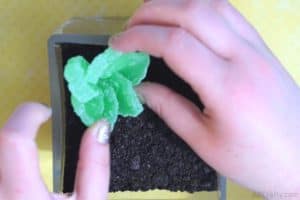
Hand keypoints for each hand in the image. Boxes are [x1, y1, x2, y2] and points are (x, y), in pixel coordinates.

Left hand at [0, 103, 110, 199]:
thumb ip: (95, 166)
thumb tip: (100, 126)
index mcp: (23, 194)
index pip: (12, 138)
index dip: (28, 114)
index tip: (45, 111)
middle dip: (19, 125)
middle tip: (36, 127)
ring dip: (9, 140)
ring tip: (26, 146)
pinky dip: (5, 154)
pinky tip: (17, 163)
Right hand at [110, 0, 299, 197]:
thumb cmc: (253, 160)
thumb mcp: (204, 142)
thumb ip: (168, 108)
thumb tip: (139, 87)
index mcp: (227, 87)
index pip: (176, 43)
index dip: (139, 38)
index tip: (117, 46)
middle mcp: (245, 57)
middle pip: (193, 12)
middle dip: (152, 12)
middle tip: (128, 28)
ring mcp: (258, 47)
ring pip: (213, 4)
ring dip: (176, 4)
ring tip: (152, 20)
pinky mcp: (263, 46)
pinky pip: (229, 13)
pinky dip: (199, 8)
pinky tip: (184, 20)